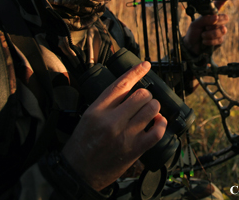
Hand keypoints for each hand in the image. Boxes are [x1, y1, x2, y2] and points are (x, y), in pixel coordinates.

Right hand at [62, 62, 166, 190]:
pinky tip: (157, 123)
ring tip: (150, 111)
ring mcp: (124, 136)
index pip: (121, 84)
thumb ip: (107, 103)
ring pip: (152, 109)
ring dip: (154, 108)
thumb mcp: (88, 117)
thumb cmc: (82, 144)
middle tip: (143, 101)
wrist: (78, 173)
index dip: (136, 72)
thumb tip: (129, 90)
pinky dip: (161, 124)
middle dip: (146, 95)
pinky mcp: (134, 150)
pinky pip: (157, 131)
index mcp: (97, 110)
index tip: (145, 65)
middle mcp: (111, 121)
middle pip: (141, 95)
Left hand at [183, 0, 231, 54]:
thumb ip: (204, 19)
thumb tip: (216, 17)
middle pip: (225, 18)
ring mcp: (219, 31)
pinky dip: (210, 41)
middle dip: (216, 22)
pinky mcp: (220, 40)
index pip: (218, 5)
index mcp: (210, 15)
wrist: (190, 47)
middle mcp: (216, 22)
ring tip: (203, 35)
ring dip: (210, 33)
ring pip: (222, 29)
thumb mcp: (195, 24)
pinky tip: (204, 41)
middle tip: (206, 26)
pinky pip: (219, 39)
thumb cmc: (193, 33)